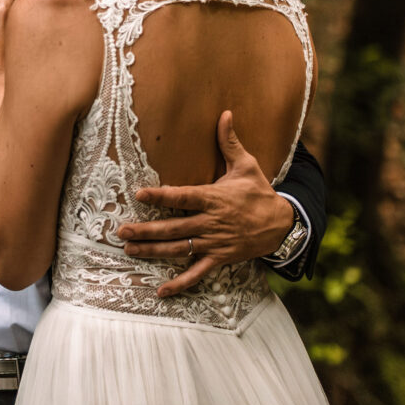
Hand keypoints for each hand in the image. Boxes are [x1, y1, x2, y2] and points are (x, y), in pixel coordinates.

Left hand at [116, 110, 293, 297]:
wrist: (282, 224)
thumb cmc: (259, 192)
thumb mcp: (246, 165)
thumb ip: (229, 141)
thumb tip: (224, 113)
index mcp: (214, 198)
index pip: (183, 196)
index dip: (161, 195)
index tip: (139, 194)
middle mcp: (211, 222)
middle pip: (174, 227)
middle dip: (146, 229)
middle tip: (122, 230)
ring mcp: (214, 243)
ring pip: (179, 248)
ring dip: (153, 250)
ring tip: (129, 249)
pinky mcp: (220, 259)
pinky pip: (197, 273)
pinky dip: (180, 284)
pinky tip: (161, 291)